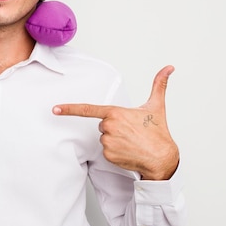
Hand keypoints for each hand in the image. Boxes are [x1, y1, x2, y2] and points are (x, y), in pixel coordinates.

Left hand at [53, 65, 178, 179]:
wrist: (162, 158)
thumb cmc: (158, 132)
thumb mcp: (157, 106)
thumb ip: (159, 84)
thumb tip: (169, 67)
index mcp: (116, 113)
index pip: (88, 109)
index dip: (69, 109)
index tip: (55, 109)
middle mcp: (109, 127)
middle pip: (102, 124)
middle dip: (114, 127)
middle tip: (131, 131)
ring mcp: (107, 142)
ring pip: (104, 137)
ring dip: (115, 139)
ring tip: (131, 141)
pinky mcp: (108, 155)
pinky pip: (106, 151)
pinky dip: (115, 152)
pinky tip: (128, 151)